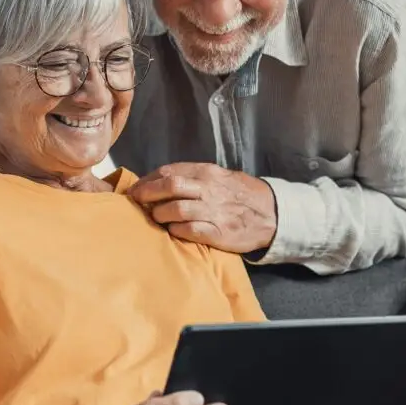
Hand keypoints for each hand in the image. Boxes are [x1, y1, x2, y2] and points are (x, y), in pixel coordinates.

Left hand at [129, 162, 276, 252]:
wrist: (270, 213)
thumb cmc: (239, 194)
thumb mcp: (218, 176)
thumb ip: (193, 177)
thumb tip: (161, 180)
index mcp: (206, 172)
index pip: (169, 171)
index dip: (148, 180)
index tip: (135, 188)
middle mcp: (208, 189)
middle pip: (170, 186)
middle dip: (147, 193)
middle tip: (135, 201)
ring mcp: (213, 211)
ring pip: (176, 209)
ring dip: (159, 214)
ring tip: (155, 217)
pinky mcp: (218, 232)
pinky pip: (189, 230)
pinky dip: (176, 230)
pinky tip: (172, 230)